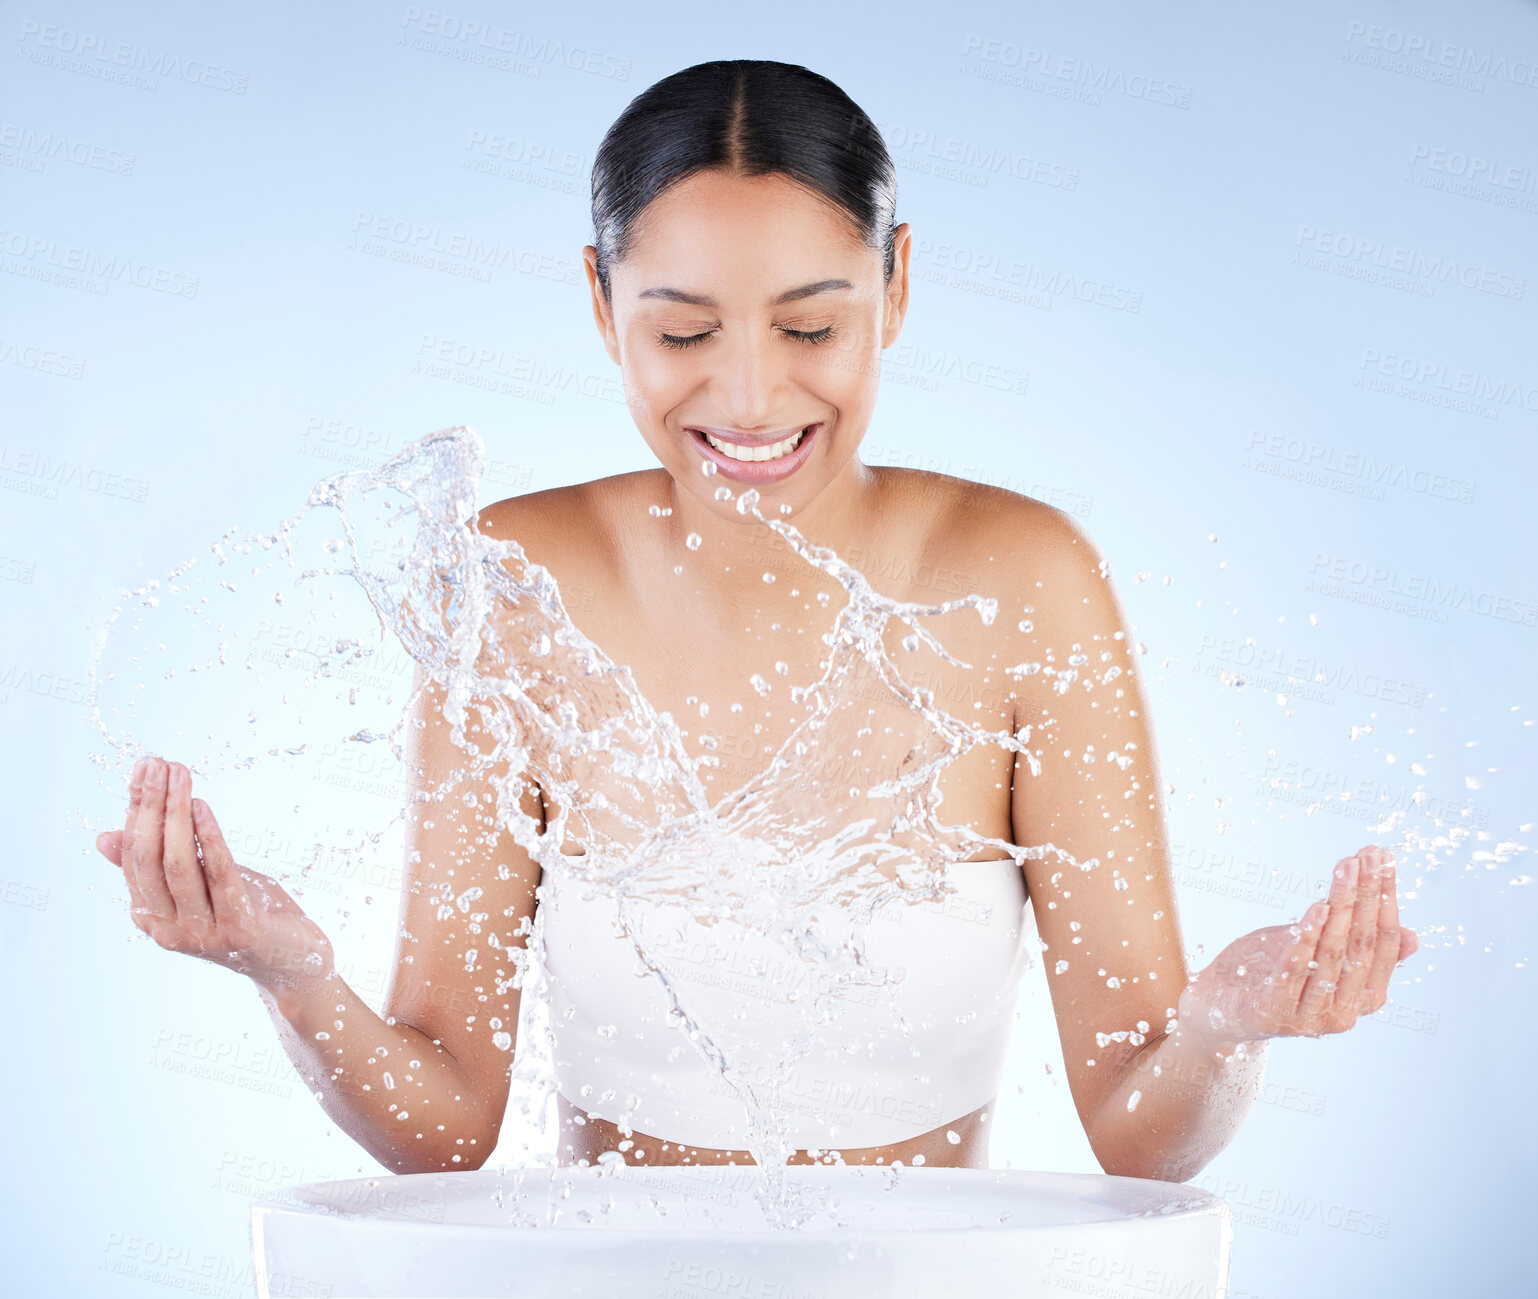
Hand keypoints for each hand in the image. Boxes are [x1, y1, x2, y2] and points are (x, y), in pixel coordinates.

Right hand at [96, 756, 334, 995]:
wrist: (293, 962)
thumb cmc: (245, 914)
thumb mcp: (199, 884)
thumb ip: (160, 863)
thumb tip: (105, 836)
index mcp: (150, 916)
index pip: (132, 855)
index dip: (136, 809)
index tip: (145, 767)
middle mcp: (167, 928)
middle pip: (148, 857)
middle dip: (149, 805)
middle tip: (156, 763)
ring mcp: (201, 932)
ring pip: (178, 865)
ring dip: (176, 814)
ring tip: (179, 775)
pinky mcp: (237, 929)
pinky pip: (219, 876)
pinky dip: (209, 838)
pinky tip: (203, 807)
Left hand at [1178, 844, 1419, 1045]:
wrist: (1216, 1008)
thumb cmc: (1271, 974)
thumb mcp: (1319, 954)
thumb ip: (1357, 946)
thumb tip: (1412, 936)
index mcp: (1364, 998)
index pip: (1384, 943)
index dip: (1386, 899)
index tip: (1384, 859)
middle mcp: (1344, 1012)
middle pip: (1362, 944)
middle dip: (1367, 895)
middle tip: (1369, 855)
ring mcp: (1311, 1016)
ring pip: (1333, 953)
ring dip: (1342, 906)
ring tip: (1346, 869)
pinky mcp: (1275, 1012)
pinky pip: (1295, 969)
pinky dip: (1307, 937)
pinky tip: (1317, 908)